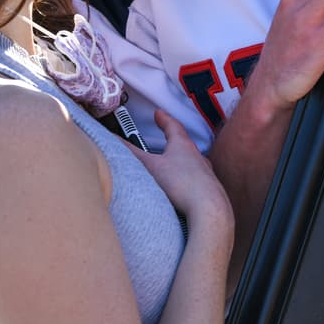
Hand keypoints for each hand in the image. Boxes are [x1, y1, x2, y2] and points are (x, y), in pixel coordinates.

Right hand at [132, 110, 231, 227]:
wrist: (209, 209)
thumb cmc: (182, 183)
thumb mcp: (151, 166)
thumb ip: (132, 153)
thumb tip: (113, 139)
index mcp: (183, 146)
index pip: (173, 126)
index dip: (164, 119)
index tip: (159, 114)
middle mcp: (197, 157)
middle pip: (184, 144)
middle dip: (174, 140)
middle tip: (165, 136)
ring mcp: (205, 173)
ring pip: (192, 162)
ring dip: (181, 162)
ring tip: (170, 165)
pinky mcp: (208, 190)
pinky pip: (196, 180)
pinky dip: (186, 180)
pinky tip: (180, 189)